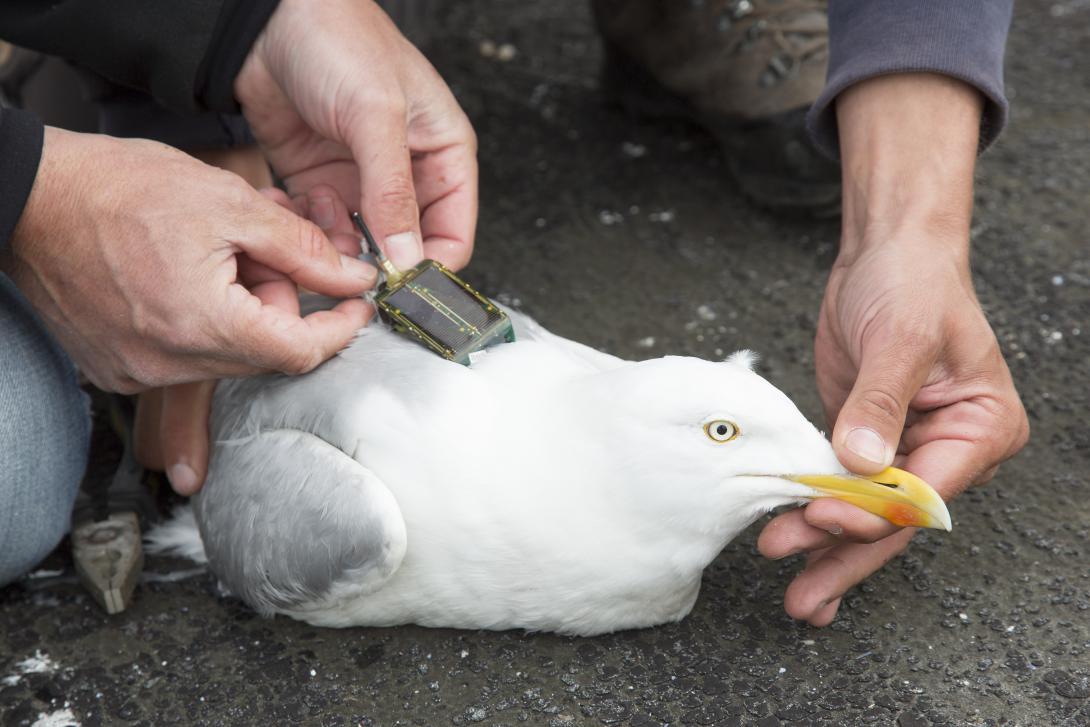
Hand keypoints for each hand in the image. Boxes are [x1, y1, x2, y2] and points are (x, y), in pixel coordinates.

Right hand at [3, 128, 375, 392]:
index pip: (301, 352)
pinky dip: (205, 319)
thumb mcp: (231, 203)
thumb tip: (354, 279)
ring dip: (243, 306)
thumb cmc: (121, 188)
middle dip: (280, 301)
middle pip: (264, 351)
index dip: (340, 328)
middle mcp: (168, 363)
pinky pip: (185, 355)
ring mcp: (137, 370)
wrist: (30, 195)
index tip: (355, 305)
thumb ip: (304, 248)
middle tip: (266, 250)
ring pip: (228, 352)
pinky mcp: (117, 366)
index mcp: (202, 325)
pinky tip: (189, 273)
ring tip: (221, 251)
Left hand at [235, 0, 477, 271]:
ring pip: (363, 242)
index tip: (405, 288)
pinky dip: (311, 228)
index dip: (433, 265)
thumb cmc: (338, 40)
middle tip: (357, 271)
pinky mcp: (322, 180)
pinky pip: (324, 226)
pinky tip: (300, 202)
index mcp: (443, 152)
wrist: (267, 19)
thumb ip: (394, 193)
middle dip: (383, 260)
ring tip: (323, 214)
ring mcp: (363, 179)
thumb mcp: (375, 116)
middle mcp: (408, 171)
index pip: (454, 232)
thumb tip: (409, 258)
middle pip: (409, 244)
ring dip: (341, 243)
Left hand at [758, 74, 1028, 624]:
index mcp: (980, 429)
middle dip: (847, 557)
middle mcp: (949, 450)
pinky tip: (797, 549)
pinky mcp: (865, 441)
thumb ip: (880, 402)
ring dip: (827, 550)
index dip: (871, 513)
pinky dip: (820, 519)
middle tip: (805, 599)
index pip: (923, 491)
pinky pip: (843, 491)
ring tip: (795, 593)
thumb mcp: (900, 338)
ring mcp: (906, 450)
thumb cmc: (912, 284)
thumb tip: (861, 463)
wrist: (886, 255)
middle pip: (894, 520)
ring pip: (866, 516)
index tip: (821, 517)